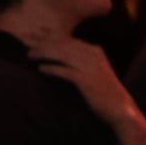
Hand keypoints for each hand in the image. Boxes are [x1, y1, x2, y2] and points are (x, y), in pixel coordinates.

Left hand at [21, 30, 143, 139]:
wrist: (120, 110)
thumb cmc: (105, 95)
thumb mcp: (94, 73)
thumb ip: (80, 63)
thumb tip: (60, 60)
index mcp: (94, 51)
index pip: (67, 39)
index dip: (49, 35)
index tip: (33, 34)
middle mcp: (92, 55)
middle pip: (62, 43)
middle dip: (42, 41)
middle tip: (25, 42)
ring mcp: (90, 66)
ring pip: (62, 54)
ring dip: (44, 52)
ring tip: (29, 54)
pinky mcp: (86, 80)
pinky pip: (65, 71)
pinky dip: (52, 69)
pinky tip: (41, 69)